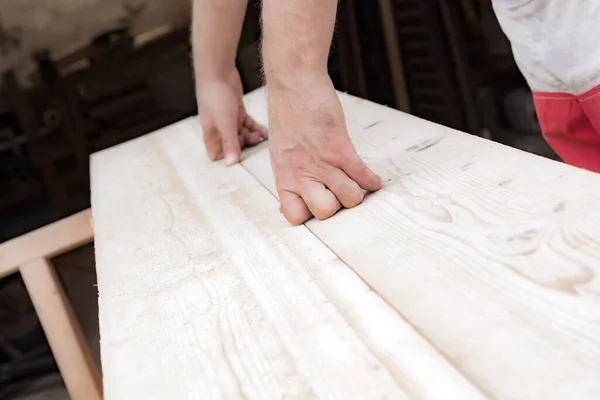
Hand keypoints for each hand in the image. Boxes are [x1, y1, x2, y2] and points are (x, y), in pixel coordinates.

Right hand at [196, 67, 267, 164]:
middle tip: (254, 142)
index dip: (227, 159)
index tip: (241, 160)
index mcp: (212, 135)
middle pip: (233, 146)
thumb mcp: (225, 123)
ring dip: (251, 137)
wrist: (217, 71)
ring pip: (242, 135)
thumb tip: (231, 164)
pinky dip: (257, 129)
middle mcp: (219, 129)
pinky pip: (249, 125)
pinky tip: (267, 133)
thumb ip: (230, 143)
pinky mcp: (237, 111)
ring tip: (259, 136)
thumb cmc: (216, 97)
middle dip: (244, 147)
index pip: (217, 155)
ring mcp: (229, 120)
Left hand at [268, 74, 382, 224]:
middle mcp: (302, 174)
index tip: (319, 202)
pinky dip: (372, 181)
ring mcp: (322, 162)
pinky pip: (362, 175)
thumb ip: (290, 173)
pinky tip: (373, 181)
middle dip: (336, 206)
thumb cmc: (287, 114)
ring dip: (357, 194)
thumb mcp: (280, 150)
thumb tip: (298, 193)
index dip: (309, 214)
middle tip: (338, 192)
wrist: (294, 84)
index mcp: (285, 177)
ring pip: (349, 198)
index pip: (295, 216)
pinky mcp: (340, 147)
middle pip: (325, 212)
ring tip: (356, 185)